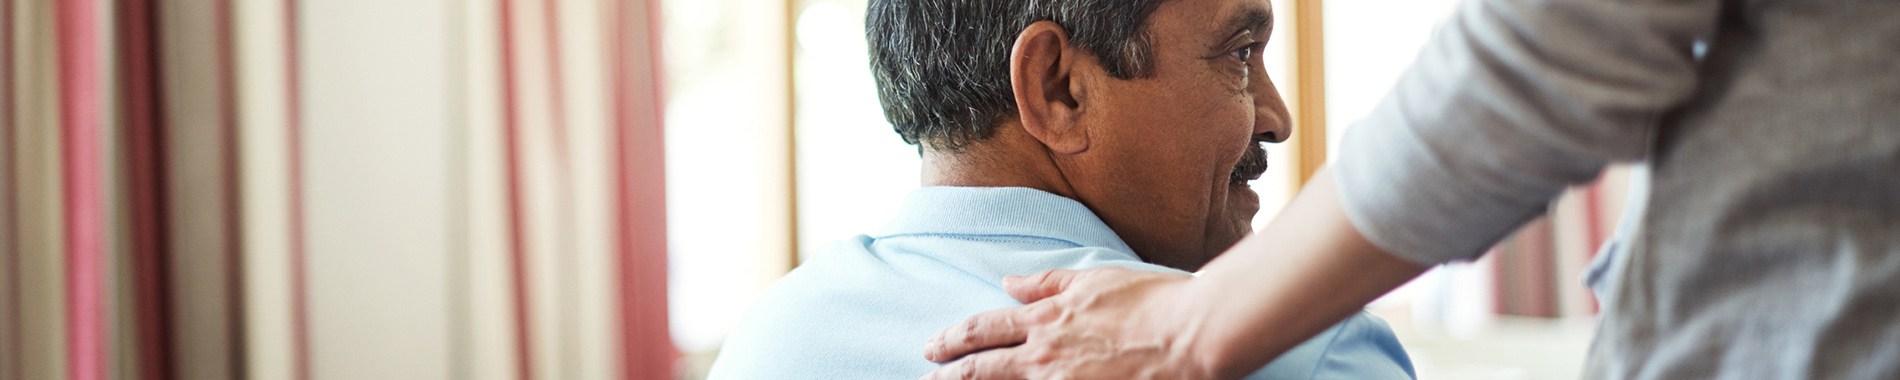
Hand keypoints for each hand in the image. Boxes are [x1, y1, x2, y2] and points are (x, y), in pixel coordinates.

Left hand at [920, 267, 1217, 379]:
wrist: (1194, 334)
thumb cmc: (1153, 301)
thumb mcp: (1094, 280)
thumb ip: (1048, 283)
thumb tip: (1010, 282)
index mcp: (1047, 319)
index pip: (985, 329)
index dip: (953, 340)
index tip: (932, 348)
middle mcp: (1046, 355)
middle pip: (982, 369)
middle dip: (948, 375)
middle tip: (926, 377)